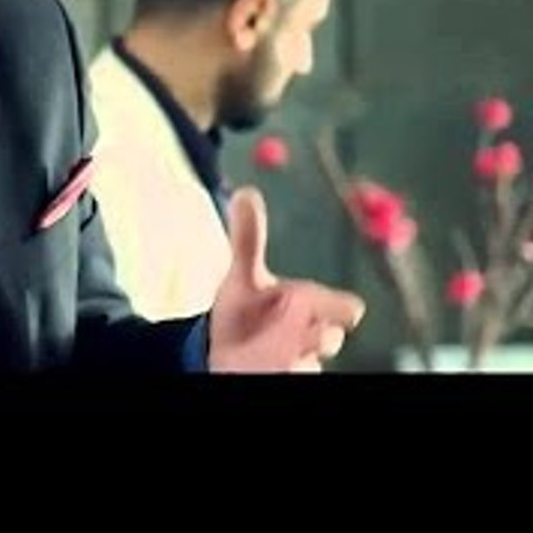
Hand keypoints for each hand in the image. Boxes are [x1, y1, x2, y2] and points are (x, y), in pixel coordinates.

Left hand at [209, 186, 365, 371]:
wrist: (224, 351)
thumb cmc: (245, 311)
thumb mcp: (244, 277)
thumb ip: (248, 239)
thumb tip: (244, 191)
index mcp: (312, 308)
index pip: (345, 307)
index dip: (328, 303)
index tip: (300, 298)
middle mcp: (314, 339)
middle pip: (329, 337)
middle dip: (306, 330)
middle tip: (283, 321)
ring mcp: (303, 364)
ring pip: (310, 365)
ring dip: (290, 358)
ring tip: (263, 353)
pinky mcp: (290, 377)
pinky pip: (294, 378)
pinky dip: (278, 372)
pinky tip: (259, 368)